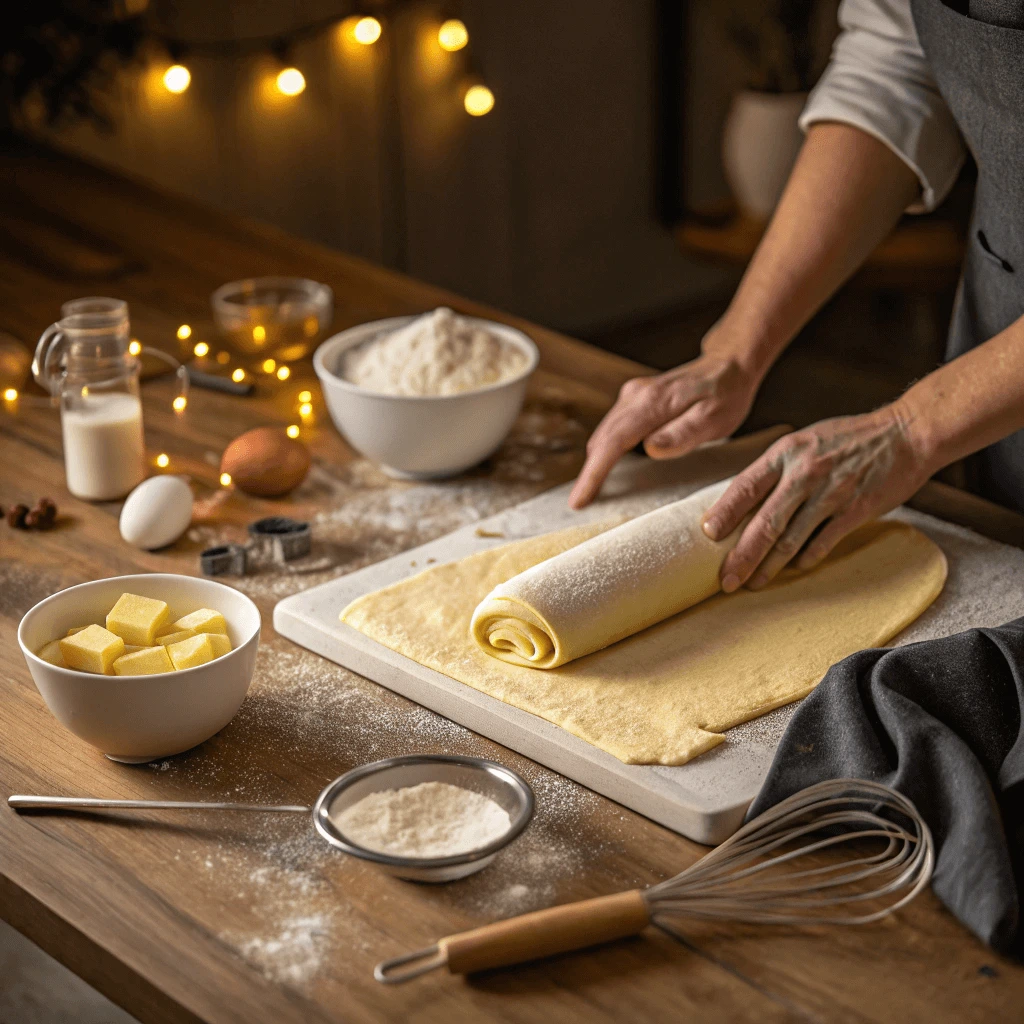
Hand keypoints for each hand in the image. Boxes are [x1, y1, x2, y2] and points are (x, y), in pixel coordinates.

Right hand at [569, 351, 759, 508]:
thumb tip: (650, 448)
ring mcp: (632, 396)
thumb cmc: (725, 393)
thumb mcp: (715, 417)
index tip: (580, 498)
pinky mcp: (634, 400)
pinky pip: (611, 429)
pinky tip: (603, 467)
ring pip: (603, 435)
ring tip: (586, 492)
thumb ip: (683, 433)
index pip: (614, 442)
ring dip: (594, 463)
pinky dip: (603, 450)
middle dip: (588, 473)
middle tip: (579, 504)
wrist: (727, 364)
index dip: (595, 472)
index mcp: (652, 403)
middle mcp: (635, 396)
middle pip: (601, 440)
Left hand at [702, 404, 932, 591]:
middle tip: (726, 580)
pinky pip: (824, 542)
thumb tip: (742, 503)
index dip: (724, 513)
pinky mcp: (856, 510)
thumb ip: (776, 470)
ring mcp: (831, 493)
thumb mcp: (804, 442)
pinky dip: (806, 560)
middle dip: (742, 556)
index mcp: (786, 453)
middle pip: (765, 522)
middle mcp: (805, 473)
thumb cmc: (848, 440)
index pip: (745, 486)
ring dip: (769, 567)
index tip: (708, 535)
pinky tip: (794, 571)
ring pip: (791, 539)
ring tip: (753, 583)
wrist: (907, 433)